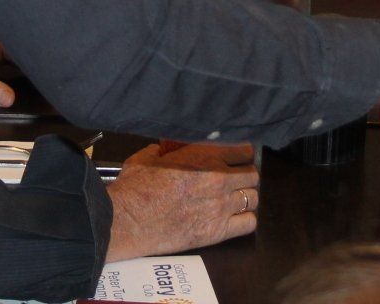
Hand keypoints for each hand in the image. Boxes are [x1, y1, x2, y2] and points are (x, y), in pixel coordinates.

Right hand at [106, 142, 258, 260]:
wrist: (126, 221)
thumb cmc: (135, 188)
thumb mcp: (148, 156)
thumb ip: (166, 150)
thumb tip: (168, 148)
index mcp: (204, 156)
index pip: (244, 150)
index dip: (241, 154)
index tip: (236, 159)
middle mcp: (218, 179)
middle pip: (252, 175)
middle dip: (245, 176)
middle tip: (234, 181)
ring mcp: (220, 206)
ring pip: (253, 198)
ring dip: (245, 198)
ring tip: (233, 201)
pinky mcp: (217, 231)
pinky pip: (249, 224)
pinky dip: (244, 221)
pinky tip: (233, 219)